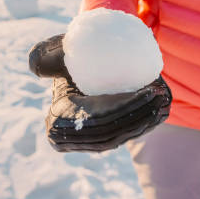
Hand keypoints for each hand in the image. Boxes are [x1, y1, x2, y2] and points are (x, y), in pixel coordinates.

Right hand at [28, 34, 171, 151]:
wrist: (74, 68)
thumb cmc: (66, 56)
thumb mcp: (52, 54)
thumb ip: (43, 56)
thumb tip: (36, 69)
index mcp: (58, 123)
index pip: (95, 118)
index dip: (122, 108)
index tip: (145, 89)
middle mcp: (70, 140)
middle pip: (110, 131)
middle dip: (139, 116)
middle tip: (159, 94)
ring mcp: (86, 144)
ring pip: (120, 136)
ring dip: (145, 122)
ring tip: (163, 101)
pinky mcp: (100, 142)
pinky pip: (124, 135)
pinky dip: (143, 124)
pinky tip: (161, 110)